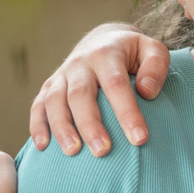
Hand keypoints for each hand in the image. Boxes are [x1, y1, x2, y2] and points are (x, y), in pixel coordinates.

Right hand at [29, 23, 171, 156]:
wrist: (102, 41)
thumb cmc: (133, 54)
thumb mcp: (152, 49)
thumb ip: (156, 66)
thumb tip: (146, 92)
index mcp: (106, 54)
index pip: (116, 84)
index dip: (127, 112)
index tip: (139, 139)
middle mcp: (80, 63)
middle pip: (80, 94)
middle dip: (90, 124)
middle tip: (102, 151)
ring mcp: (61, 75)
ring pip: (54, 101)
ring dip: (61, 127)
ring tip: (72, 152)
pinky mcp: (49, 86)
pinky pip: (38, 105)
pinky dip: (37, 126)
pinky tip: (42, 147)